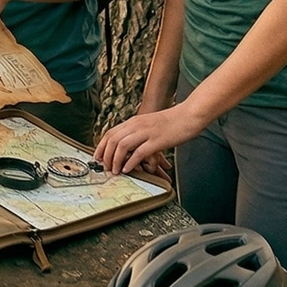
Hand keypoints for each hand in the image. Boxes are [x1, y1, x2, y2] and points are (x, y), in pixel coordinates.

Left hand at [93, 104, 208, 174]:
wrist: (189, 115)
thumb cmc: (172, 122)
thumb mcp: (149, 124)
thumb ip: (138, 131)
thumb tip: (129, 144)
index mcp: (134, 121)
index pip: (110, 133)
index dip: (101, 146)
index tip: (97, 157)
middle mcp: (137, 125)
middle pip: (112, 139)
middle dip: (105, 155)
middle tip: (105, 167)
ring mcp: (146, 132)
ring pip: (122, 146)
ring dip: (115, 160)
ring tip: (115, 171)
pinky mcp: (157, 141)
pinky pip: (139, 152)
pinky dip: (130, 162)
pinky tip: (128, 170)